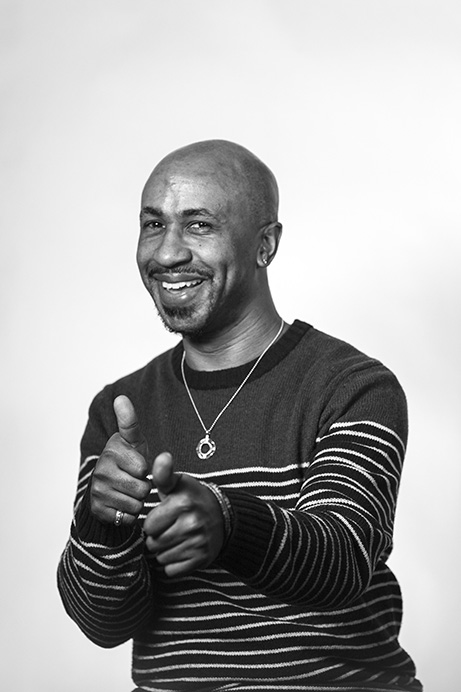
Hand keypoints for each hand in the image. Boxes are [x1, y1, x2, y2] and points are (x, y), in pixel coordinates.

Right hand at [90, 395, 150, 525]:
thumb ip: (129, 421)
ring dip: (137, 501)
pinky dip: (129, 514)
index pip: (142, 467)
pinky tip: (122, 504)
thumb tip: (121, 398)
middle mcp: (100, 470)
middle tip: (134, 481)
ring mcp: (97, 491)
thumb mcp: (132, 441)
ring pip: (135, 504)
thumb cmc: (128, 461)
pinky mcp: (98, 510)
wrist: (110, 488)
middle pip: (141, 488)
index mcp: (111, 451)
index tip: (136, 465)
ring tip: (129, 492)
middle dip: (143, 487)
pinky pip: (126, 517)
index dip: (144, 469)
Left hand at [143, 452, 224, 576]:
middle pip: (153, 544)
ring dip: (165, 550)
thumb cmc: (193, 498)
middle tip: (170, 527)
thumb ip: (164, 473)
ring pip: (161, 558)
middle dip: (157, 537)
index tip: (163, 516)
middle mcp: (192, 523)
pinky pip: (172, 570)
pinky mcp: (201, 559)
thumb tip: (163, 457)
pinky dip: (174, 563)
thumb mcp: (178, 483)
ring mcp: (198, 543)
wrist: (223, 516)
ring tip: (177, 537)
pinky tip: (183, 549)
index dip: (153, 522)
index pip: (148, 526)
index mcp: (183, 503)